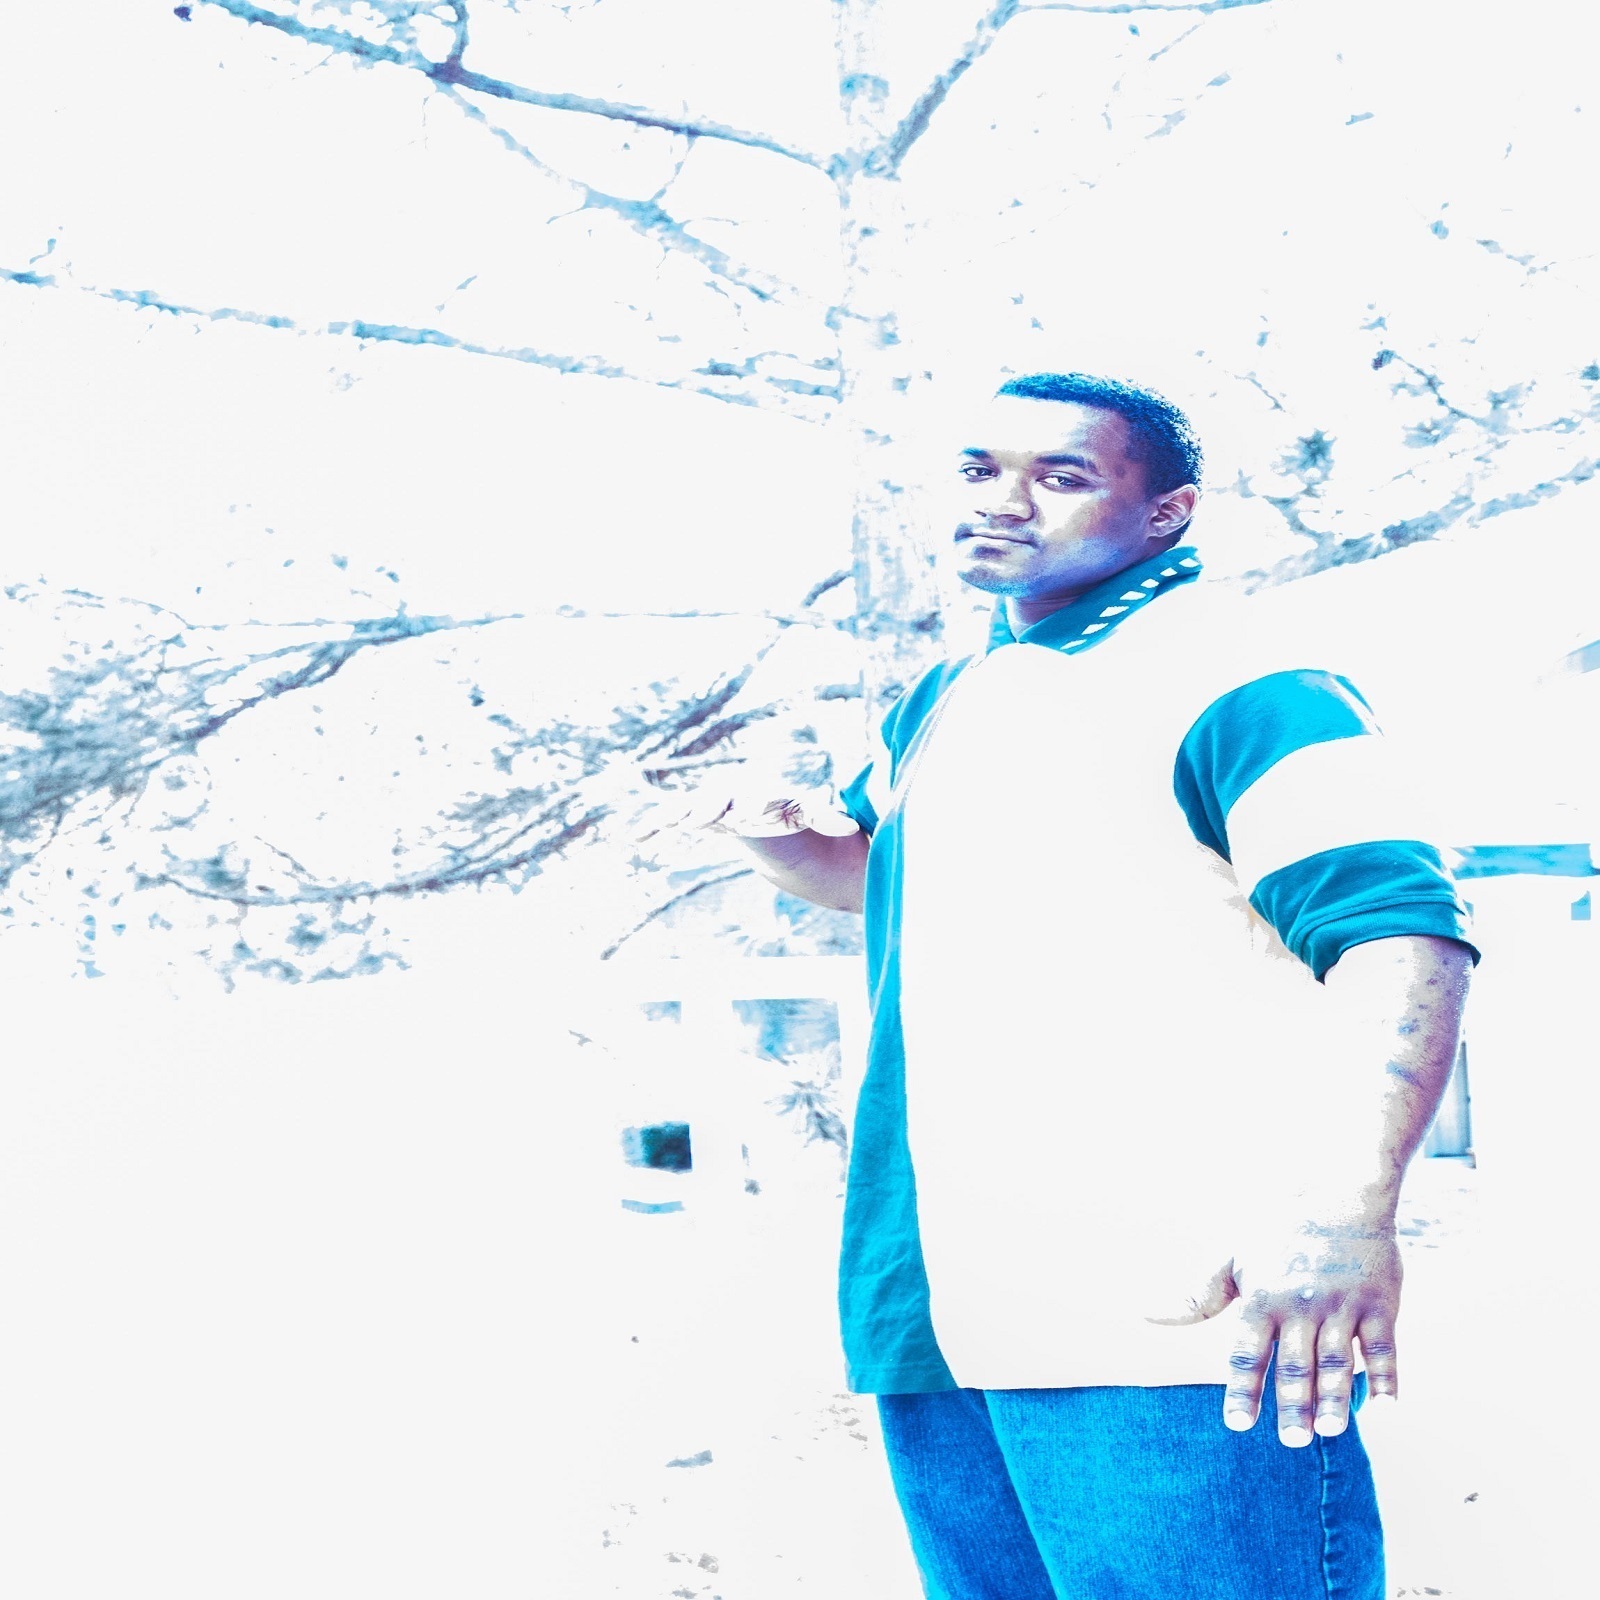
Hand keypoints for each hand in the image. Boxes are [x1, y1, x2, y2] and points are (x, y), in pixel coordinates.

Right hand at [633, 784, 860, 842]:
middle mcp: (739, 795)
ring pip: (693, 806)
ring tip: (661, 826)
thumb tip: (850, 828)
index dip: (754, 807)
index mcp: (769, 795)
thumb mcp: (814, 822)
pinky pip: (674, 818)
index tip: (747, 815)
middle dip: (711, 806)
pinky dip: (656, 825)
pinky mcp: (698, 816)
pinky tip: (633, 839)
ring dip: (677, 814)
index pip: (762, 799)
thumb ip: (826, 820)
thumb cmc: (798, 822)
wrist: (773, 819)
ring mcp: (716, 805)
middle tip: (698, 819)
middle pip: (722, 798)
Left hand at [1149, 1219, 1401, 1446]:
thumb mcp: (1232, 1258)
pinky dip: (1386, 1376)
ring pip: (1337, 1360)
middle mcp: (1300, 1305)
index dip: (1242, 1389)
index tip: (1238, 1423)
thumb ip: (1197, 1297)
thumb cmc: (1278, 1232)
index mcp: (1262, 1297)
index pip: (1247, 1352)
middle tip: (1292, 1441)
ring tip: (1330, 1430)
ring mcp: (1342, 1305)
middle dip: (1293, 1404)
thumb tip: (1147, 1315)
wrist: (1340, 1193)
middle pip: (1295, 1364)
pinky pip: (1383, 1347)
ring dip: (1334, 1397)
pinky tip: (1384, 1405)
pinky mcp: (1379, 1304)